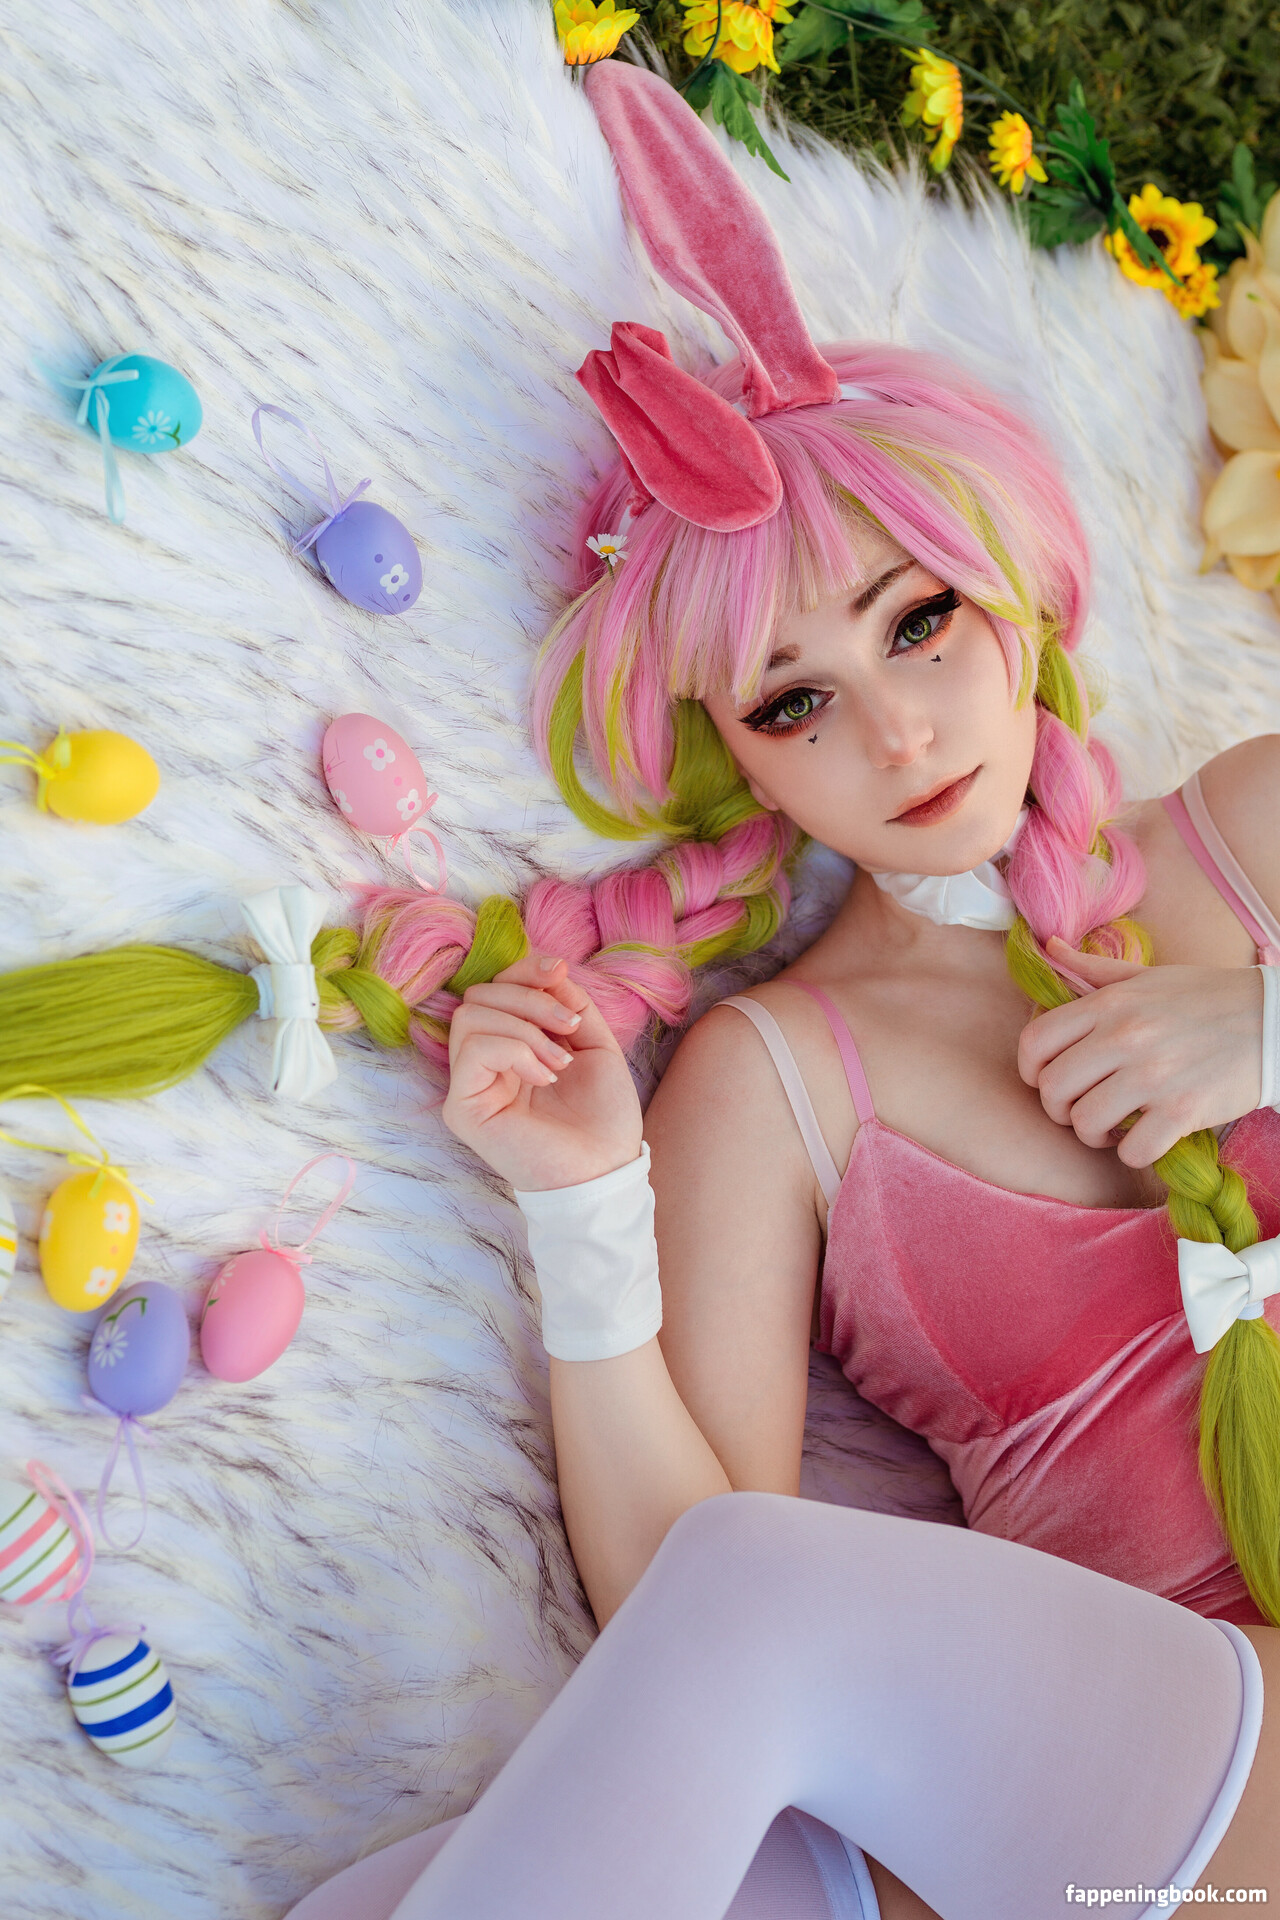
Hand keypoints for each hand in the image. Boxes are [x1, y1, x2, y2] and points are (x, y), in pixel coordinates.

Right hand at [441, 954, 642, 1191]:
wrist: (606, 1169)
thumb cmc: (602, 1116)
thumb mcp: (594, 1042)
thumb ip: (569, 1002)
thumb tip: (549, 966)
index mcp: (510, 1045)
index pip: (495, 988)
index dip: (524, 971)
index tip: (559, 972)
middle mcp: (483, 1062)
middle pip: (479, 996)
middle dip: (529, 999)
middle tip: (569, 1027)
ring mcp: (469, 1084)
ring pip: (470, 1015)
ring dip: (524, 1027)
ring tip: (558, 1062)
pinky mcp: (462, 1107)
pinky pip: (473, 1050)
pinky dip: (514, 1050)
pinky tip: (543, 1077)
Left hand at [1017, 939, 1263, 1166]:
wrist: (1273, 1020)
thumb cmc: (1206, 997)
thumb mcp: (1147, 975)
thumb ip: (1093, 970)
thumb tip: (1048, 946)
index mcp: (1109, 1003)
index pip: (1035, 1041)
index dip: (1030, 1069)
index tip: (1047, 1079)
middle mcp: (1125, 1036)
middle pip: (1053, 1088)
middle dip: (1059, 1108)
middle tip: (1081, 1108)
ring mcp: (1153, 1075)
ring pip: (1085, 1123)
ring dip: (1092, 1134)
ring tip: (1111, 1126)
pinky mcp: (1184, 1110)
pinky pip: (1132, 1151)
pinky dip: (1132, 1153)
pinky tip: (1143, 1137)